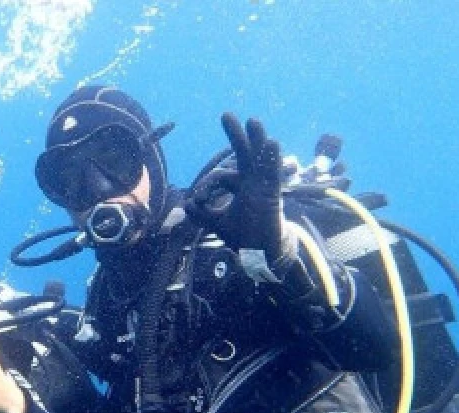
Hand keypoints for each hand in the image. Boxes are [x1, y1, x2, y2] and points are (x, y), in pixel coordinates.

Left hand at [186, 113, 284, 256]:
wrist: (257, 252)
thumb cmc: (242, 235)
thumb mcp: (217, 222)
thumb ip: (202, 214)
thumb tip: (185, 205)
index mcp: (239, 186)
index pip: (219, 177)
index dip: (206, 187)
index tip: (197, 201)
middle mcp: (251, 181)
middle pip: (243, 153)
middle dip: (235, 135)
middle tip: (225, 115)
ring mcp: (262, 185)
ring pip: (259, 157)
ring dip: (256, 139)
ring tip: (252, 121)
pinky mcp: (272, 193)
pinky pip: (272, 173)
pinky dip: (272, 159)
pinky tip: (271, 143)